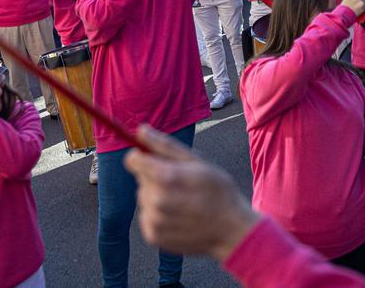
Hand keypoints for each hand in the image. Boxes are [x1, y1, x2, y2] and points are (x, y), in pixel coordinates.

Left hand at [123, 125, 258, 261]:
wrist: (230, 229)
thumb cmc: (218, 190)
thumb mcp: (197, 161)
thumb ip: (165, 145)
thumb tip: (140, 129)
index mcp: (167, 178)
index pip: (133, 160)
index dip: (142, 157)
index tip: (155, 160)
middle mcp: (157, 201)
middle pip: (140, 178)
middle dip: (155, 177)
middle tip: (181, 184)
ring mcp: (154, 221)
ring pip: (143, 196)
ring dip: (156, 195)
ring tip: (181, 201)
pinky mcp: (152, 236)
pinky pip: (146, 215)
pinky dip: (157, 214)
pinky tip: (177, 215)